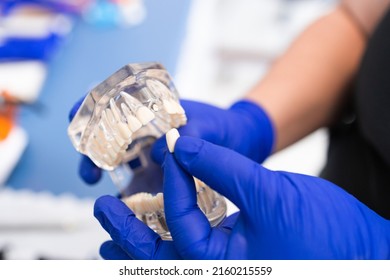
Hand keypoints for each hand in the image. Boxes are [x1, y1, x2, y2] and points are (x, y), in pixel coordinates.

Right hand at [69, 98, 274, 183]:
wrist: (244, 145)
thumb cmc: (226, 128)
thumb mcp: (210, 125)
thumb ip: (191, 135)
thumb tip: (160, 152)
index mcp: (153, 112)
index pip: (111, 104)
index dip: (88, 110)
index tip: (75, 119)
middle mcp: (146, 135)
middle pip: (104, 139)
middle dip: (90, 153)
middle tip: (90, 172)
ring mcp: (149, 158)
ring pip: (115, 166)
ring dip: (102, 177)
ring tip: (103, 192)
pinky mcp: (157, 179)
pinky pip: (134, 188)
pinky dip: (124, 197)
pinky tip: (123, 208)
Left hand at [95, 136, 389, 258]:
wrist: (360, 248)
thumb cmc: (325, 233)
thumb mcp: (270, 195)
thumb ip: (223, 169)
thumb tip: (181, 146)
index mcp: (221, 269)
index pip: (181, 226)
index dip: (176, 181)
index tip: (173, 149)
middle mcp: (216, 272)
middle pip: (158, 256)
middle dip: (128, 230)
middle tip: (102, 206)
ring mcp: (222, 266)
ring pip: (168, 254)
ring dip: (139, 236)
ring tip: (112, 219)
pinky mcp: (229, 257)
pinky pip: (187, 246)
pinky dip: (165, 233)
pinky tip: (152, 221)